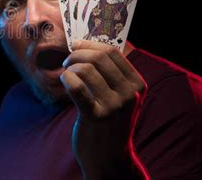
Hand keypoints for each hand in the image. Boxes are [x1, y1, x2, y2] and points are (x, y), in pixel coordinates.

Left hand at [61, 40, 148, 179]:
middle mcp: (130, 93)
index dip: (89, 44)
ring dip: (70, 68)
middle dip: (77, 54)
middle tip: (67, 62)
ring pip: (85, 69)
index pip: (112, 52)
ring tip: (66, 76)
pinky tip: (63, 80)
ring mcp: (115, 106)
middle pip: (98, 57)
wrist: (108, 157)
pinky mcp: (96, 116)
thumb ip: (108, 72)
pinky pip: (77, 87)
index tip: (75, 46)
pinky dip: (66, 78)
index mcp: (137, 84)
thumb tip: (83, 44)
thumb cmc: (108, 120)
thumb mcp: (118, 95)